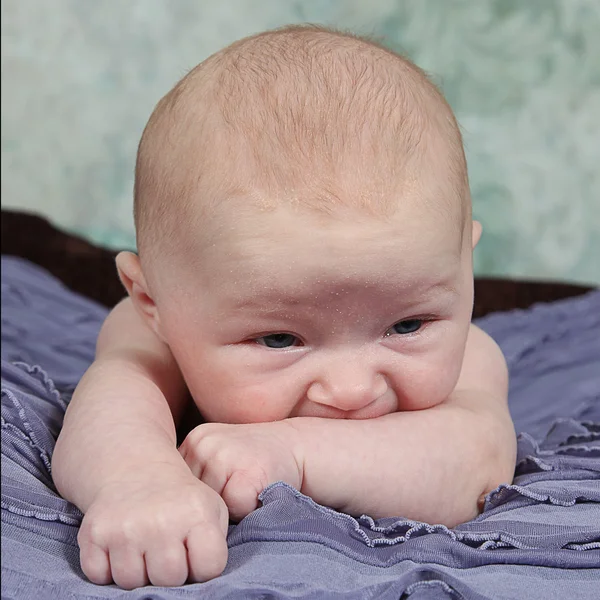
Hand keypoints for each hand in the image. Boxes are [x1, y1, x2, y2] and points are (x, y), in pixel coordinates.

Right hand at [77, 469, 228, 588]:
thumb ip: (215, 542)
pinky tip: (121, 546)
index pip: (209, 567)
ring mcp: (125, 528)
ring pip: (132, 582)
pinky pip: (100, 576)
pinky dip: (107, 568)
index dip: (203, 566)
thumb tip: (204, 576)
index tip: (195, 553)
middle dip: (169, 572)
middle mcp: (160, 520)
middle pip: (169, 579)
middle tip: (167, 550)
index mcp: (196, 512)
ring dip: (138, 571)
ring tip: (144, 546)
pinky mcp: (94, 534)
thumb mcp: (210, 508)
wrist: (136, 471)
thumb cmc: (180, 500)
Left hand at [179, 421, 303, 520]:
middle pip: (194, 497)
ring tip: (249, 485)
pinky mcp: (246, 473)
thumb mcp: (218, 456)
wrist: (298, 447)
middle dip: (214, 501)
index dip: (202, 494)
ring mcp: (224, 456)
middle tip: (240, 483)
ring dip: (230, 506)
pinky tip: (260, 488)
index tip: (225, 481)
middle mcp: (204, 443)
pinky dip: (249, 508)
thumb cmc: (255, 461)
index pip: (179, 486)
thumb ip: (195, 472)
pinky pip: (235, 508)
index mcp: (194, 439)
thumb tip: (172, 511)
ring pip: (212, 505)